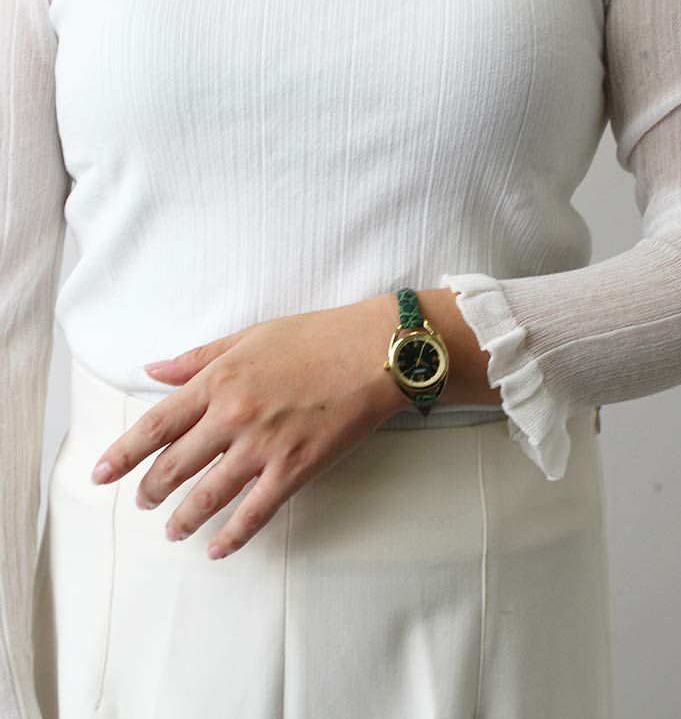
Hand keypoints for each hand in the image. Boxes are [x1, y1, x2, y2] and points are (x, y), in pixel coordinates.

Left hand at [90, 294, 406, 559]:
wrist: (374, 352)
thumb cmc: (316, 336)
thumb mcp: (251, 336)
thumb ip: (199, 358)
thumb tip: (153, 371)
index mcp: (219, 380)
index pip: (156, 425)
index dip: (123, 453)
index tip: (102, 473)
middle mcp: (233, 416)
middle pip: (175, 464)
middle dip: (151, 489)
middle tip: (141, 504)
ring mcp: (265, 446)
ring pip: (209, 494)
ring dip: (184, 518)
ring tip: (172, 530)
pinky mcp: (297, 468)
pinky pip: (256, 511)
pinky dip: (234, 535)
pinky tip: (218, 549)